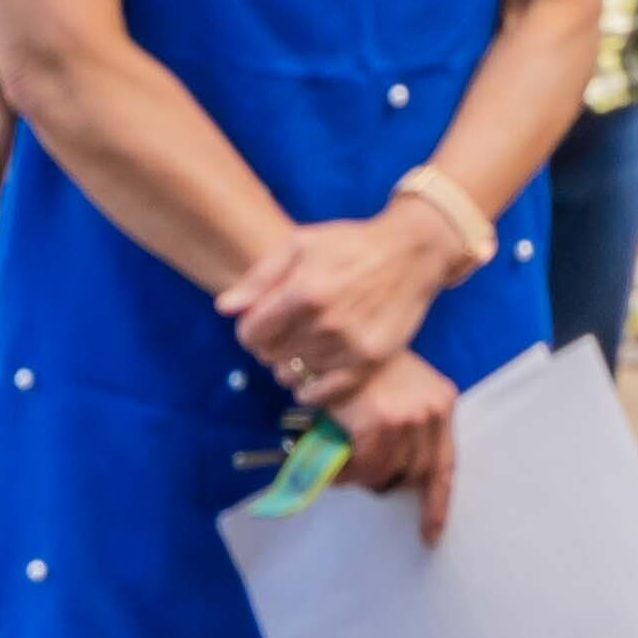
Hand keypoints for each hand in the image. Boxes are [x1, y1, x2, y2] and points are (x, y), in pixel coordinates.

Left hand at [219, 186, 478, 387]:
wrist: (412, 252)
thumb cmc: (351, 244)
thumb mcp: (301, 244)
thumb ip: (259, 277)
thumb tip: (225, 309)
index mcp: (303, 292)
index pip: (251, 333)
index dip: (249, 328)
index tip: (261, 322)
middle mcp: (326, 323)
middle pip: (269, 355)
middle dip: (268, 345)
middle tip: (284, 333)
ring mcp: (350, 345)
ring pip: (293, 374)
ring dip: (289, 364)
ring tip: (300, 348)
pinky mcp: (372, 361)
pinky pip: (326, 393)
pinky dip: (310, 390)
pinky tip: (310, 377)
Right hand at [326, 349, 464, 523]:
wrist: (340, 342)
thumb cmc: (364, 367)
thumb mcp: (398, 392)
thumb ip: (402, 428)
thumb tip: (387, 473)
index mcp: (441, 403)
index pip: (445, 465)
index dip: (437, 503)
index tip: (431, 533)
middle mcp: (431, 413)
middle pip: (414, 474)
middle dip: (387, 483)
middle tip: (362, 476)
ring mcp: (407, 419)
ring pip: (385, 474)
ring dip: (362, 479)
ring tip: (343, 469)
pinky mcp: (379, 424)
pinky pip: (364, 468)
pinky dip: (348, 474)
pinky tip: (336, 467)